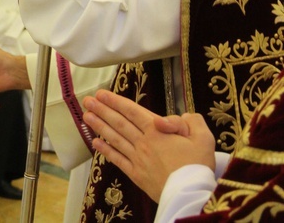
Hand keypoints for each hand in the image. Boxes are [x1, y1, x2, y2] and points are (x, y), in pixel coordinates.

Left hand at [83, 90, 215, 201]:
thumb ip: (190, 122)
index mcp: (158, 131)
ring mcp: (137, 158)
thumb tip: (179, 116)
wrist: (192, 195)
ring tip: (86, 116)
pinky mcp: (136, 174)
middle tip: (87, 101)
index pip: (133, 111)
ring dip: (99, 126)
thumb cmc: (198, 165)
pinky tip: (94, 143)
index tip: (101, 94)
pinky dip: (105, 150)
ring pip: (115, 138)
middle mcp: (143, 142)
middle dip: (102, 110)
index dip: (116, 101)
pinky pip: (117, 159)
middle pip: (119, 122)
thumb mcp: (202, 138)